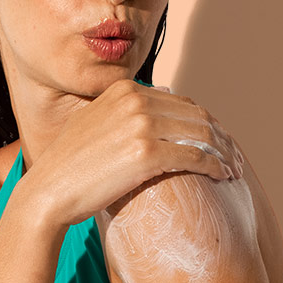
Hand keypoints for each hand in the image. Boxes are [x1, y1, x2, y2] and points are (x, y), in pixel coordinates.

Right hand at [21, 78, 245, 227]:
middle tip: (235, 158)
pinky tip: (224, 177)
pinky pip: (195, 156)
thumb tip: (156, 114)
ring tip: (234, 170)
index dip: (204, 122)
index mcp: (125, 90)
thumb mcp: (95, 126)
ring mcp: (141, 124)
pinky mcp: (146, 152)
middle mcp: (135, 100)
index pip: (181, 102)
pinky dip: (216, 165)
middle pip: (196, 115)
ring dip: (225, 152)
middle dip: (221, 137)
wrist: (48, 191)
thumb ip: (124, 116)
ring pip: (202, 133)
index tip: (217, 142)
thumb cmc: (70, 169)